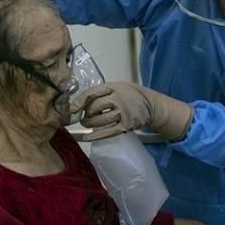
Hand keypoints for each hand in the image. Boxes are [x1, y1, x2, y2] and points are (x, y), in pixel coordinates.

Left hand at [71, 82, 192, 141]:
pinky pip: (107, 133)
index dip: (79, 101)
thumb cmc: (131, 95)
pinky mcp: (125, 127)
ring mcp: (122, 114)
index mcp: (114, 88)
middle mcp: (118, 100)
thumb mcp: (118, 86)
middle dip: (86, 113)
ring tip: (87, 123)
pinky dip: (95, 136)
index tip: (72, 108)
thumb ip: (103, 92)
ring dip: (89, 124)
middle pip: (94, 108)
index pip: (92, 93)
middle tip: (84, 116)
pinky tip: (86, 137)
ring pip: (98, 121)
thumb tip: (82, 102)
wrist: (151, 105)